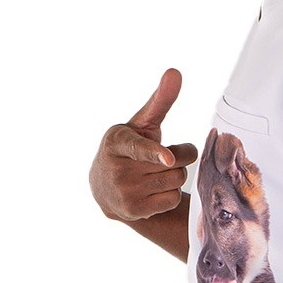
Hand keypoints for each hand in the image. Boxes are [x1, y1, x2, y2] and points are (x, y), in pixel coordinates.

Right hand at [89, 68, 198, 221]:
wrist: (105, 187)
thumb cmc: (130, 147)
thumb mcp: (140, 124)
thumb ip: (160, 101)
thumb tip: (175, 71)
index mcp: (118, 141)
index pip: (140, 147)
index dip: (155, 153)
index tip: (168, 159)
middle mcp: (118, 168)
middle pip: (175, 163)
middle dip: (177, 157)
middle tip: (162, 157)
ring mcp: (125, 192)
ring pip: (177, 180)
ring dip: (175, 175)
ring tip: (156, 172)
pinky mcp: (134, 211)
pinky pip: (173, 199)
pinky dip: (170, 194)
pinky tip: (154, 190)